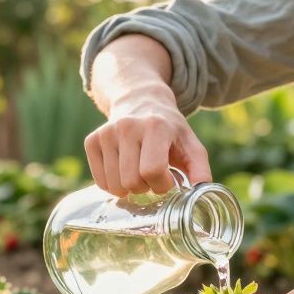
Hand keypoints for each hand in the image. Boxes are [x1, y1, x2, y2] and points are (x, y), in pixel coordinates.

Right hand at [84, 93, 211, 195]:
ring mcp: (106, 133)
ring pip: (114, 186)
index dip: (162, 184)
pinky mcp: (91, 140)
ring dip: (129, 188)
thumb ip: (200, 169)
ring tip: (138, 172)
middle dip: (145, 187)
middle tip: (152, 176)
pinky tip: (123, 170)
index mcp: (156, 126)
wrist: (140, 101)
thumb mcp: (191, 145)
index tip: (168, 179)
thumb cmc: (170, 130)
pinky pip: (100, 182)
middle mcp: (127, 126)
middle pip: (132, 181)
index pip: (152, 171)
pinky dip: (113, 185)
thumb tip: (202, 191)